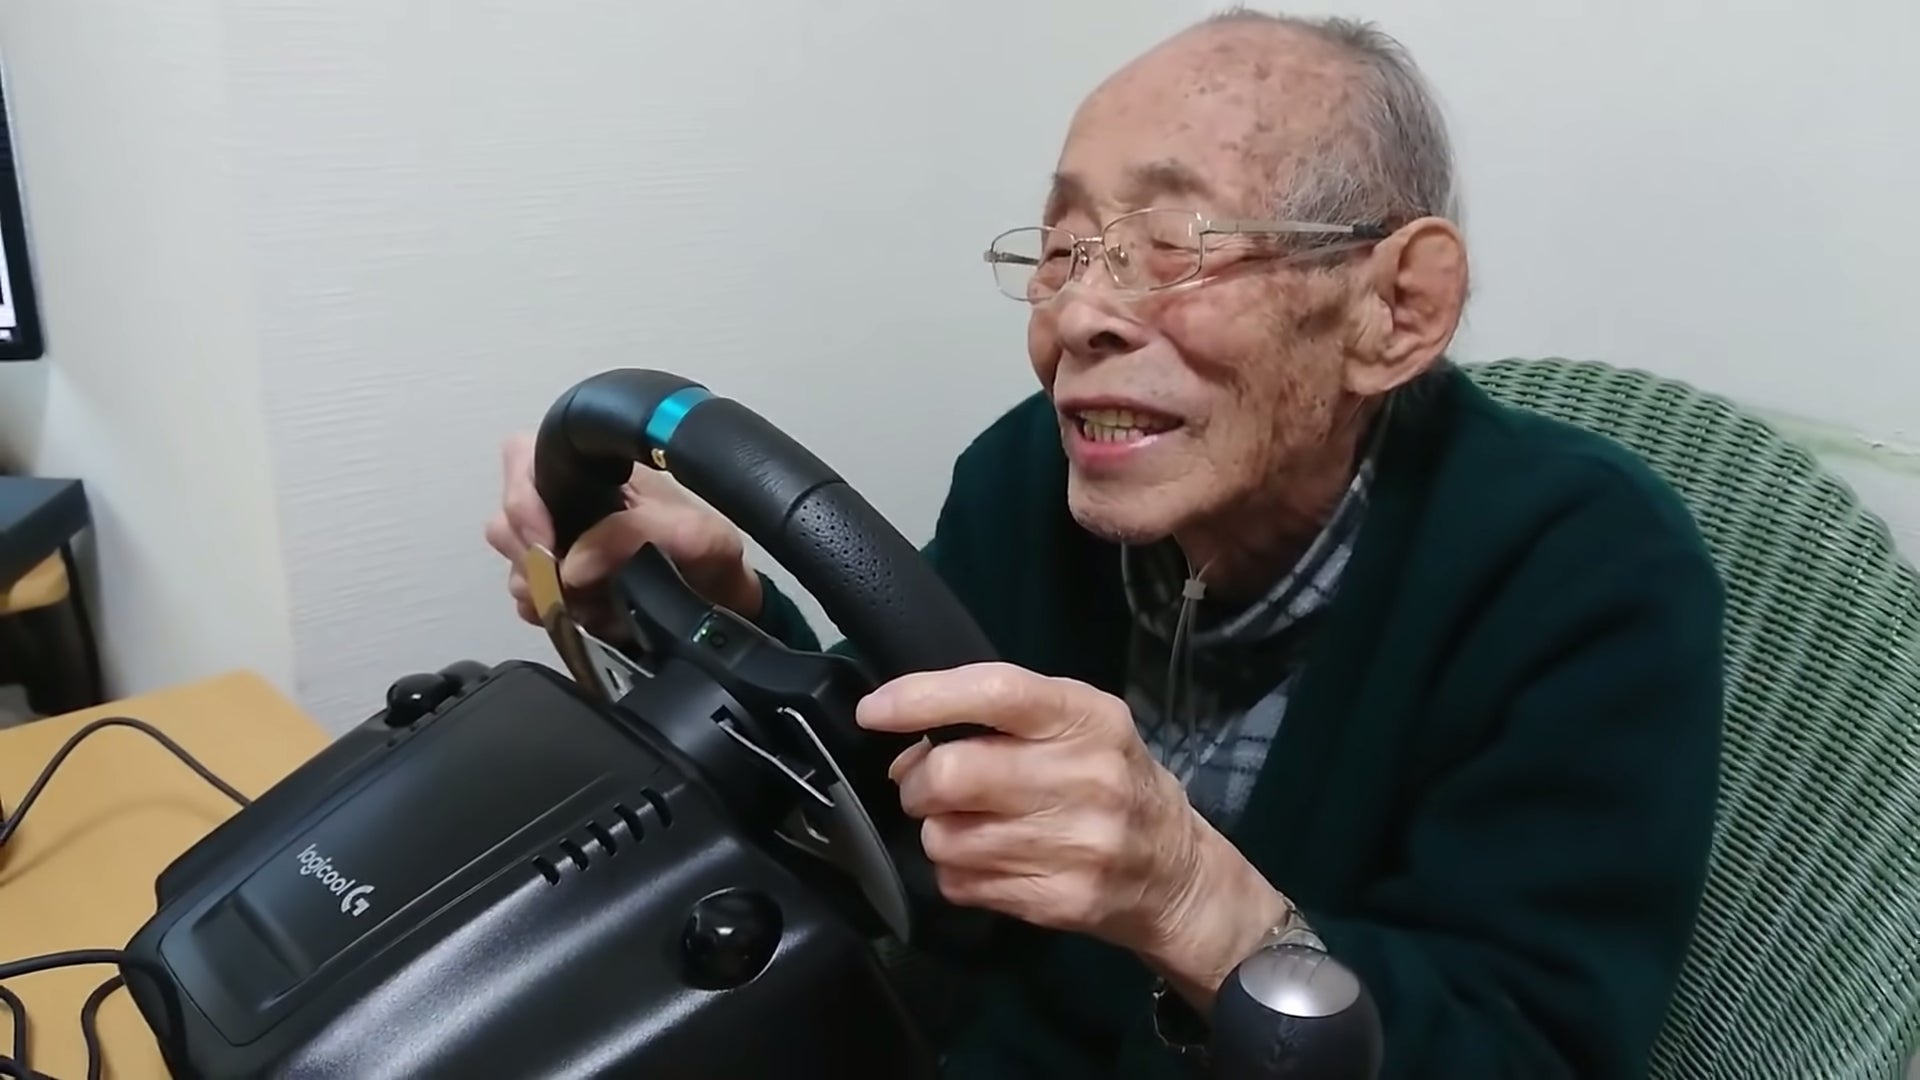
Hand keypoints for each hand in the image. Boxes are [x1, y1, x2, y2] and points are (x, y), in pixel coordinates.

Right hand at [484, 431, 762, 638]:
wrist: (723, 609)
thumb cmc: (713, 560)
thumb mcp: (694, 536)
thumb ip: (636, 533)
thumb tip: (572, 564)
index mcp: (597, 472)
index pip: (524, 456)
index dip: (522, 497)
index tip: (546, 540)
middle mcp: (570, 502)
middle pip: (506, 516)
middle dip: (530, 553)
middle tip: (566, 579)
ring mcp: (561, 544)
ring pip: (512, 561)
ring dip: (540, 586)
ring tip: (585, 600)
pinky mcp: (561, 585)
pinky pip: (527, 598)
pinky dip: (548, 610)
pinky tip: (585, 614)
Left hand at [856, 661, 1218, 958]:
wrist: (1176, 871)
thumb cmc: (1114, 779)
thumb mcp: (1082, 723)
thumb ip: (1005, 716)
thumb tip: (907, 741)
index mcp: (1088, 718)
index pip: (996, 693)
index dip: (922, 698)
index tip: (874, 710)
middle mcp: (1087, 777)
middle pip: (953, 774)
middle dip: (917, 783)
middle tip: (926, 786)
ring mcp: (1076, 844)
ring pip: (945, 837)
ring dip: (938, 831)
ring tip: (969, 825)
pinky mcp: (1060, 900)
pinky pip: (961, 885)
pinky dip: (957, 873)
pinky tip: (990, 860)